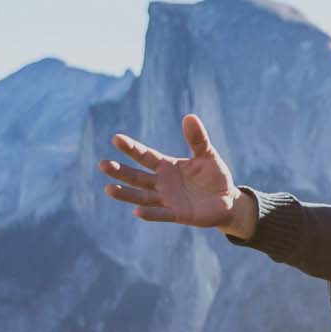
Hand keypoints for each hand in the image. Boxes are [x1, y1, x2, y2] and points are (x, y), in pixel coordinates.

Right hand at [100, 114, 255, 235]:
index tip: (116, 138)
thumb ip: (197, 139)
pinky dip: (150, 214)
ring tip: (108, 189)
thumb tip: (190, 117)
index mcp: (167, 166)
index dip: (132, 148)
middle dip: (120, 171)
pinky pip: (161, 214)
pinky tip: (137, 212)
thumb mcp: (207, 155)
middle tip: (103, 164)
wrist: (227, 201)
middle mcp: (162, 183)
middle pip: (137, 177)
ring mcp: (168, 199)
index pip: (145, 156)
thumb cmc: (214, 176)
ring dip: (126, 193)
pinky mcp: (177, 214)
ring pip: (142, 197)